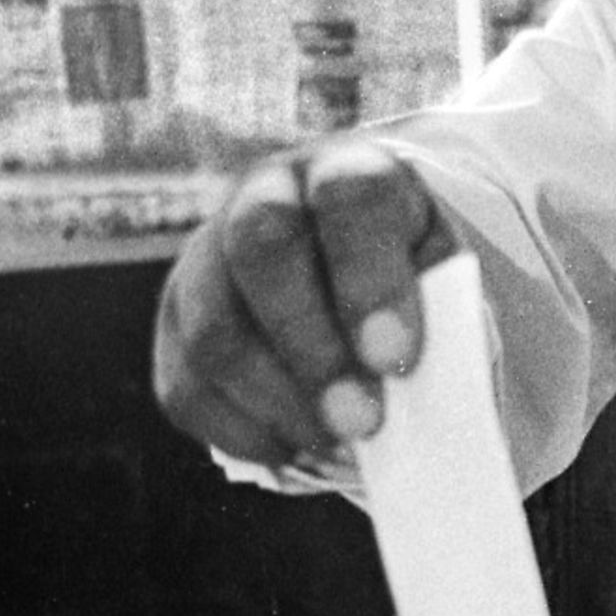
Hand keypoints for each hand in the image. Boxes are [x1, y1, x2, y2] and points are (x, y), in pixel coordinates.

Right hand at [153, 139, 455, 466]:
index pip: (350, 197)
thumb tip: (425, 404)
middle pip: (261, 248)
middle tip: (362, 420)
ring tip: (336, 443)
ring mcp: (205, 251)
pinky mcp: (173, 316)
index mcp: (348, 169)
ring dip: (276, 402)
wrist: (356, 270)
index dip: (369, 279)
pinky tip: (294, 447)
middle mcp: (265, 192)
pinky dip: (240, 429)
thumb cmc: (412, 276)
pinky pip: (183, 383)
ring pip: (213, 326)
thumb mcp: (442, 278)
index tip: (397, 358)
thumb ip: (438, 321)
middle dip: (311, 346)